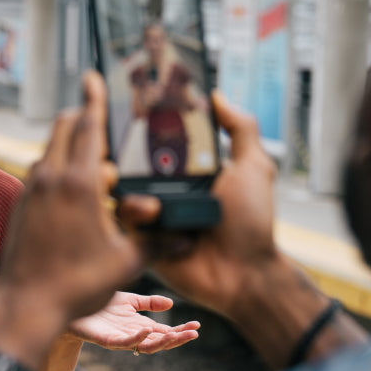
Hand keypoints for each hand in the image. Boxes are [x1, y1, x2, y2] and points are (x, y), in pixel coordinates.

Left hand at [0, 72, 141, 370]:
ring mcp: (32, 191)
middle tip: (104, 125)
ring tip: (97, 169)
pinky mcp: (22, 206)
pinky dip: (58, 170)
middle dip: (83, 118)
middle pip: (65, 128)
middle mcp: (51, 179)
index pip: (88, 126)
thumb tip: (185, 237)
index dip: (94, 98)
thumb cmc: (78, 285)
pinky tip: (74, 193)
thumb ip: (156, 242)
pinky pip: (41, 174)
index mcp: (79, 184)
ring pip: (51, 151)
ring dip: (72, 148)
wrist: (26, 308)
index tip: (93, 76)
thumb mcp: (126, 264)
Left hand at [66, 291, 199, 353]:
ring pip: (144, 347)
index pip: (166, 332)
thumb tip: (171, 305)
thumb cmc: (98, 304)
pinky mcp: (104, 340)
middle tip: (194, 333)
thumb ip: (148, 302)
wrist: (69, 304)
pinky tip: (147, 328)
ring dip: (162, 342)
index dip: (181, 330)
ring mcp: (119, 339)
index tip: (197, 325)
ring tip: (176, 334)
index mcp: (139, 326)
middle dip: (178, 339)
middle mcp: (132, 335)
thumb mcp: (128, 300)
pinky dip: (136, 338)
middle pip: (159, 343)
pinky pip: (122, 343)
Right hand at [117, 91, 278, 321]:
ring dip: (129, 191)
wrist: (245, 274)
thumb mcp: (253, 167)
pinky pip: (123, 225)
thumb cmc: (252, 224)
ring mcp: (152, 217)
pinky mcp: (143, 243)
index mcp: (187, 171)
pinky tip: (151, 214)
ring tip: (150, 200)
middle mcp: (166, 191)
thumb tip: (217, 96)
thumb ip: (240, 129)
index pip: (155, 143)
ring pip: (120, 193)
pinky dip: (132, 216)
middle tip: (117, 151)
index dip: (139, 128)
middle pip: (129, 166)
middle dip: (119, 157)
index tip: (125, 110)